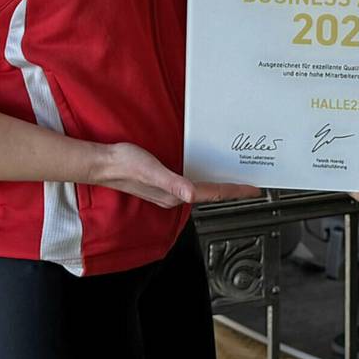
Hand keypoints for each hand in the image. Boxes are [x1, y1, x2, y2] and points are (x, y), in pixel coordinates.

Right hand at [89, 142, 260, 207]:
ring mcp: (170, 190)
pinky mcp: (164, 183)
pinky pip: (191, 184)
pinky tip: (205, 173)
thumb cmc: (126, 165)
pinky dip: (205, 180)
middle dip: (232, 190)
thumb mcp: (151, 170)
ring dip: (219, 186)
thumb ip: (172, 183)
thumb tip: (191, 194)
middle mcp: (176, 195)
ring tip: (235, 180)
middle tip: (251, 185)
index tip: (254, 190)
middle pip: (211, 195)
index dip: (235, 191)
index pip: (213, 194)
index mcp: (176, 194)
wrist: (104, 163)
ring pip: (202, 191)